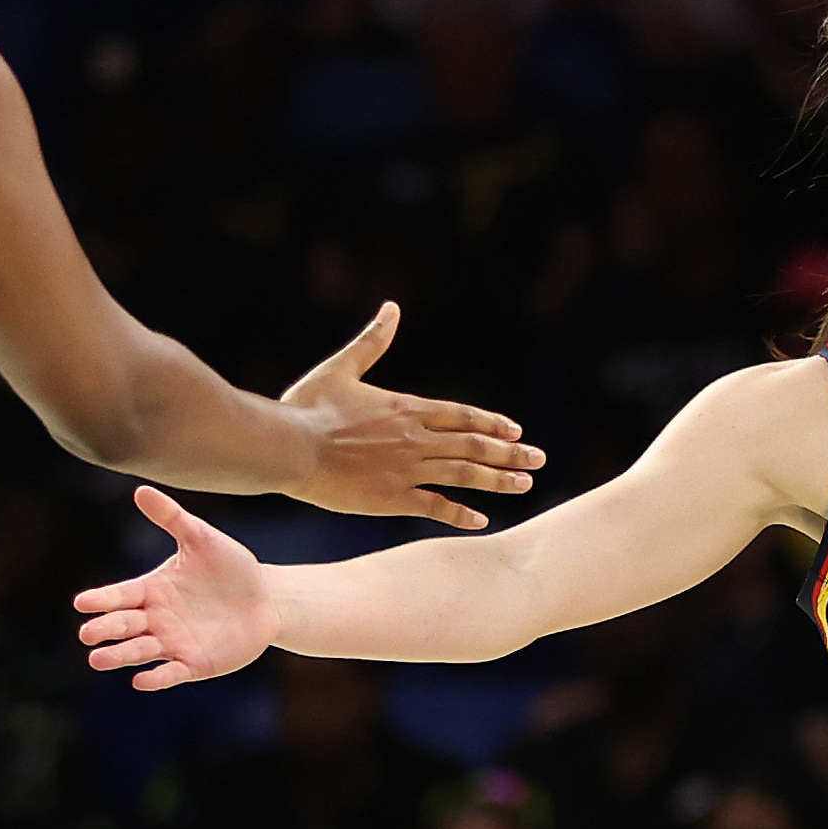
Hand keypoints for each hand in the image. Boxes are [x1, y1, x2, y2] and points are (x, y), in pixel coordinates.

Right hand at [76, 486, 278, 690]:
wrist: (266, 598)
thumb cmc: (231, 566)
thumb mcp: (202, 538)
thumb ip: (172, 518)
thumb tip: (140, 490)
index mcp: (152, 589)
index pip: (121, 595)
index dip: (102, 600)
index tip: (82, 603)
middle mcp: (156, 619)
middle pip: (125, 625)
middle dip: (106, 630)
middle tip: (87, 634)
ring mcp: (173, 643)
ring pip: (140, 651)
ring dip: (120, 655)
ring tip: (97, 659)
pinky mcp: (194, 664)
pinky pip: (171, 673)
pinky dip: (156, 678)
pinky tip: (141, 680)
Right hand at [278, 301, 540, 529]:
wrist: (289, 446)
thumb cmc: (308, 407)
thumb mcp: (342, 368)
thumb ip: (372, 341)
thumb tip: (391, 307)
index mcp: (407, 408)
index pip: (462, 416)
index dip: (491, 424)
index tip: (515, 431)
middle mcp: (416, 438)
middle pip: (474, 445)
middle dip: (510, 452)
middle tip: (538, 458)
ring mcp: (407, 469)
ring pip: (465, 475)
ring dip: (498, 480)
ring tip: (524, 484)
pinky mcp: (393, 498)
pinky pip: (436, 507)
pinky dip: (461, 514)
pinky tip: (482, 520)